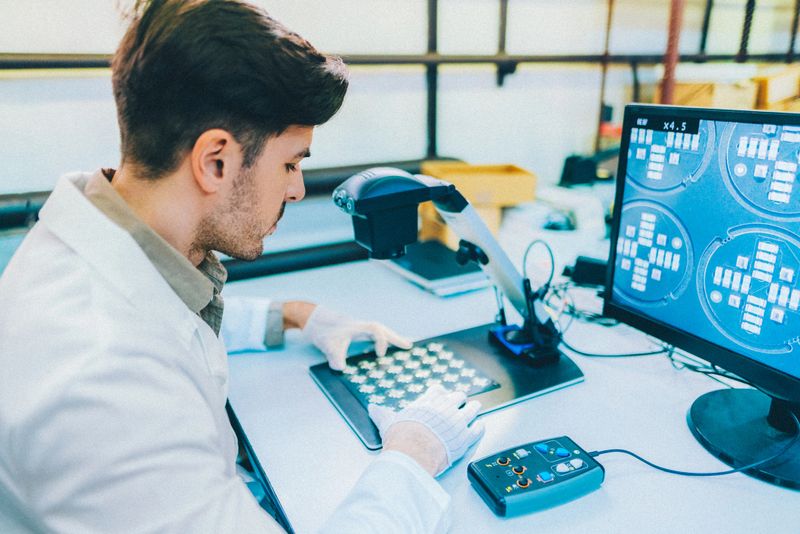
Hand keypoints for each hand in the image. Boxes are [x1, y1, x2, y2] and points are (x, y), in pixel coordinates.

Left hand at [302, 305, 412, 370]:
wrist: (315, 321)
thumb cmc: (323, 331)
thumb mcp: (327, 345)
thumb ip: (334, 356)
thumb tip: (340, 368)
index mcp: (358, 327)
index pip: (376, 331)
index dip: (381, 342)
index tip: (380, 356)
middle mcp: (362, 327)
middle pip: (383, 329)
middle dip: (396, 338)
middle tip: (409, 345)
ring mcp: (360, 329)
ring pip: (381, 332)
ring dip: (392, 338)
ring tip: (405, 345)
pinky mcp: (357, 333)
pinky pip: (375, 336)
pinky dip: (384, 340)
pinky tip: (387, 347)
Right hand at [368, 385, 484, 476]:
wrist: (414, 451)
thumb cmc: (402, 436)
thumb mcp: (388, 421)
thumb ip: (382, 413)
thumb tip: (372, 408)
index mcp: (428, 401)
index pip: (438, 390)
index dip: (440, 393)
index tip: (440, 394)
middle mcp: (445, 407)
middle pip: (458, 397)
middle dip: (459, 399)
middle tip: (460, 402)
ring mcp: (458, 421)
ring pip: (472, 409)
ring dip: (473, 409)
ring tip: (475, 408)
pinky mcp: (466, 436)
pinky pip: (478, 428)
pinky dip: (479, 427)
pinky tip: (480, 426)